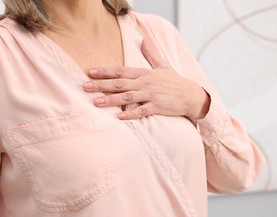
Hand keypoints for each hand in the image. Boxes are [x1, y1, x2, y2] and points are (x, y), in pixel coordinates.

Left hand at [83, 38, 209, 120]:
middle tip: (85, 87)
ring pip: (127, 97)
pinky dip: (131, 114)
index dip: (105, 72)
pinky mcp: (157, 106)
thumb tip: (144, 39)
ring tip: (96, 102)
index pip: (121, 71)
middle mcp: (145, 83)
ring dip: (111, 100)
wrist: (191, 95)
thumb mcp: (163, 65)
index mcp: (144, 73)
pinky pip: (142, 111)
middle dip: (101, 85)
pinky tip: (119, 117)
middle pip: (120, 83)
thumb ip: (151, 53)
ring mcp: (151, 95)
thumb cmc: (175, 82)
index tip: (90, 72)